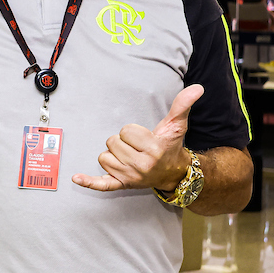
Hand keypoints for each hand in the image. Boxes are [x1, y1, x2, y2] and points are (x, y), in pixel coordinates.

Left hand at [72, 84, 203, 192]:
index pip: (126, 131)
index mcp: (153, 149)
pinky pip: (102, 184)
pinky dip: (89, 181)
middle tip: (138, 148)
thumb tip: (197, 87)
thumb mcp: (176, 125)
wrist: (173, 173)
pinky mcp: (121, 185)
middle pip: (112, 142)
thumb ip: (183, 105)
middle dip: (123, 142)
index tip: (144, 138)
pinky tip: (76, 177)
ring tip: (131, 157)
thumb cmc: (170, 146)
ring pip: (104, 157)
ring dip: (114, 155)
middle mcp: (141, 165)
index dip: (132, 131)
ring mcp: (130, 177)